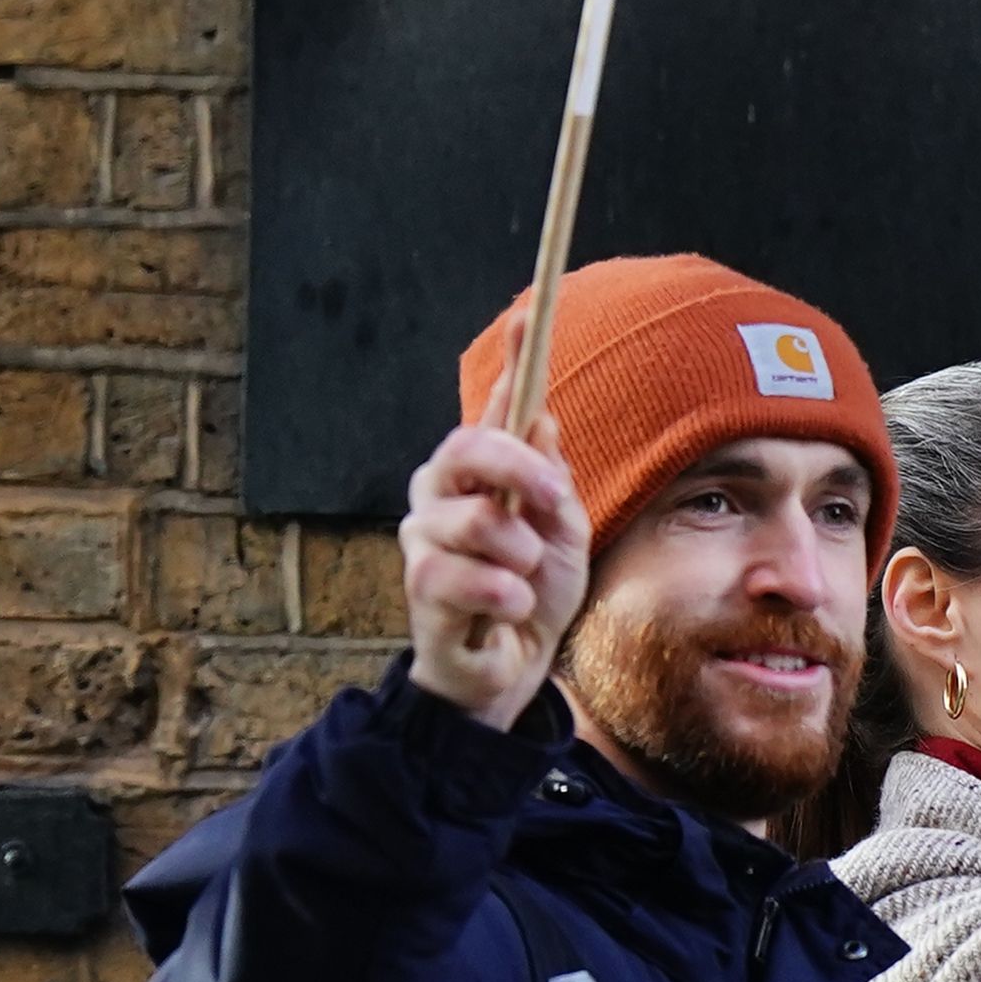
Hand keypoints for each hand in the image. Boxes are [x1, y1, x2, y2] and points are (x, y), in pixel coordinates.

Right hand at [399, 321, 590, 730]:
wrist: (515, 669)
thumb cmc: (534, 592)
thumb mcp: (560, 528)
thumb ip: (547, 475)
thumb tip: (540, 414)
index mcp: (478, 473)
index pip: (496, 407)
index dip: (515, 360)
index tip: (533, 312)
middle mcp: (441, 494)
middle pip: (470, 448)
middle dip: (520, 470)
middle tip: (551, 500)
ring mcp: (423, 539)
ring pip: (474, 521)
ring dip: (519, 555)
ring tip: (525, 579)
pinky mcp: (420, 591)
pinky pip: (462, 577)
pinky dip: (503, 595)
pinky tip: (510, 611)